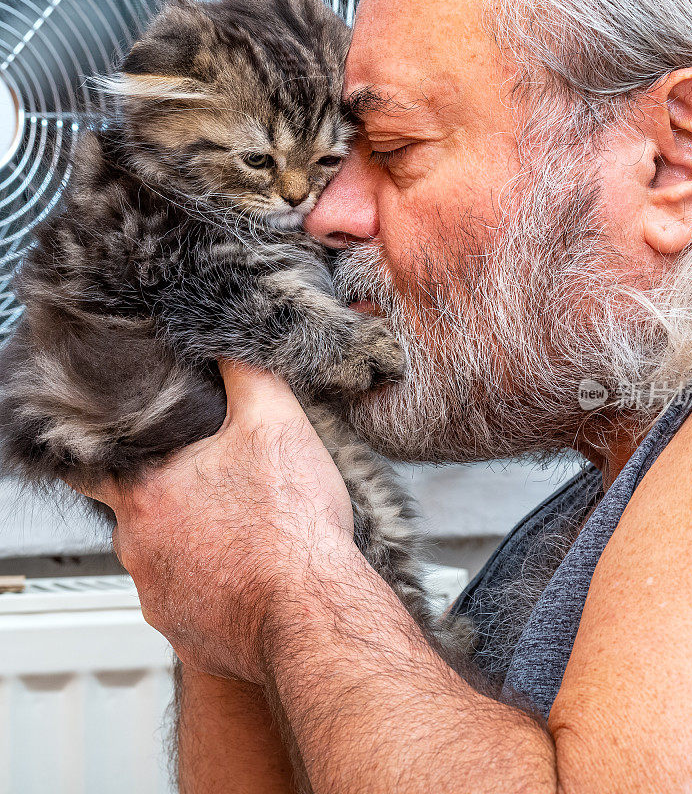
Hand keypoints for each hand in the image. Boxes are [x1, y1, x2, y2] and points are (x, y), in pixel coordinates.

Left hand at [81, 360, 355, 682]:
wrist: (314, 611)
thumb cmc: (292, 528)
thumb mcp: (276, 424)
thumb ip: (246, 374)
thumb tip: (226, 343)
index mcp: (147, 494)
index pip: (92, 464)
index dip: (113, 449)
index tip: (135, 444)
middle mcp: (140, 550)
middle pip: (138, 513)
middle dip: (173, 497)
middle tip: (219, 485)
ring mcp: (160, 598)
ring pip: (165, 559)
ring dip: (195, 544)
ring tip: (244, 529)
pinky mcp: (188, 633)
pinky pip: (191, 602)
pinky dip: (214, 586)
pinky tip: (251, 571)